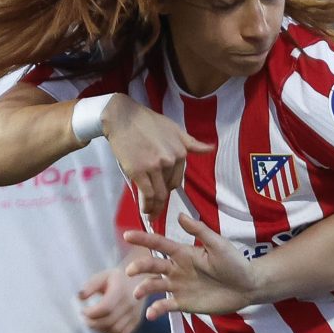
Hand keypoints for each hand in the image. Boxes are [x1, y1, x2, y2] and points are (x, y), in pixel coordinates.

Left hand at [77, 264, 144, 332]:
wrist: (139, 280)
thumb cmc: (116, 279)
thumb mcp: (102, 276)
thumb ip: (90, 286)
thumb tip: (79, 298)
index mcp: (120, 290)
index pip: (105, 308)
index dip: (90, 313)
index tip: (82, 310)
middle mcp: (129, 304)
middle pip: (108, 322)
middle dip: (91, 323)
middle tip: (85, 318)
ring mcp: (134, 314)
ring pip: (115, 331)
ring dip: (100, 330)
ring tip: (94, 322)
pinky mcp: (136, 321)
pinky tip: (104, 326)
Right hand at [104, 96, 207, 215]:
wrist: (122, 116)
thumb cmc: (147, 121)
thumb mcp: (174, 129)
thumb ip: (191, 143)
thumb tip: (211, 148)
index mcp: (181, 152)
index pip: (177, 178)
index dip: (169, 188)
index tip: (163, 194)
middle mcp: (170, 160)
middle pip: (169, 188)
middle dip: (163, 200)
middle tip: (157, 210)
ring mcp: (155, 167)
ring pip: (159, 194)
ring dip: (156, 208)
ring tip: (151, 215)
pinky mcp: (139, 171)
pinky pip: (147, 194)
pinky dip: (147, 206)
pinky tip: (145, 211)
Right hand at [124, 215, 265, 316]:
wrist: (247, 287)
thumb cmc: (235, 263)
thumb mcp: (218, 245)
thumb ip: (200, 231)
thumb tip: (180, 215)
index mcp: (183, 253)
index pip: (159, 244)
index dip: (143, 239)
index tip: (127, 235)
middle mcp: (176, 269)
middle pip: (152, 266)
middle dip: (140, 267)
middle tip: (131, 271)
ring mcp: (178, 286)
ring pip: (154, 286)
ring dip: (144, 288)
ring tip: (138, 293)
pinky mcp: (183, 303)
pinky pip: (165, 305)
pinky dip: (156, 309)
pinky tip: (151, 314)